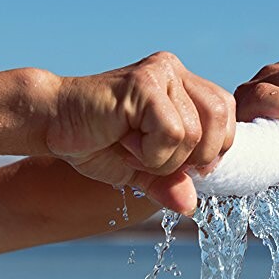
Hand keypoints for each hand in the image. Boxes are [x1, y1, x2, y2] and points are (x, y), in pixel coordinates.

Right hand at [46, 52, 235, 214]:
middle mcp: (175, 72)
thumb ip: (170, 182)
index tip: (188, 167)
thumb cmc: (97, 142)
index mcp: (182, 85)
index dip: (215, 148)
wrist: (53, 123)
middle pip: (221, 119)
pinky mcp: (143, 83)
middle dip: (195, 156)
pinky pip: (171, 132)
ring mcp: (160, 73)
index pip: (226, 113)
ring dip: (164, 158)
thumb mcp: (141, 170)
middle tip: (158, 161)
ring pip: (195, 132)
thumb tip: (190, 206)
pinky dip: (150, 153)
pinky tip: (124, 142)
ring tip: (134, 149)